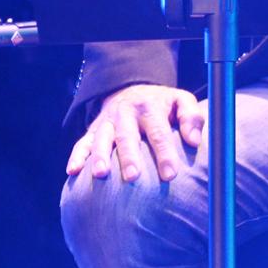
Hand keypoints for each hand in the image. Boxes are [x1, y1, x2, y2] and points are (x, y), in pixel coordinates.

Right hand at [65, 84, 204, 182]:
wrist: (133, 90)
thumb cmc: (162, 105)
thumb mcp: (181, 100)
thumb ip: (192, 116)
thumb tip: (194, 140)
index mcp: (150, 107)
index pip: (158, 133)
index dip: (165, 154)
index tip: (171, 175)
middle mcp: (126, 113)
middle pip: (127, 136)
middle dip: (129, 157)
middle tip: (133, 177)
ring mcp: (107, 121)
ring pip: (102, 138)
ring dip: (100, 156)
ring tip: (101, 174)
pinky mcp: (93, 130)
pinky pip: (81, 142)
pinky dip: (76, 155)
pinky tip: (73, 171)